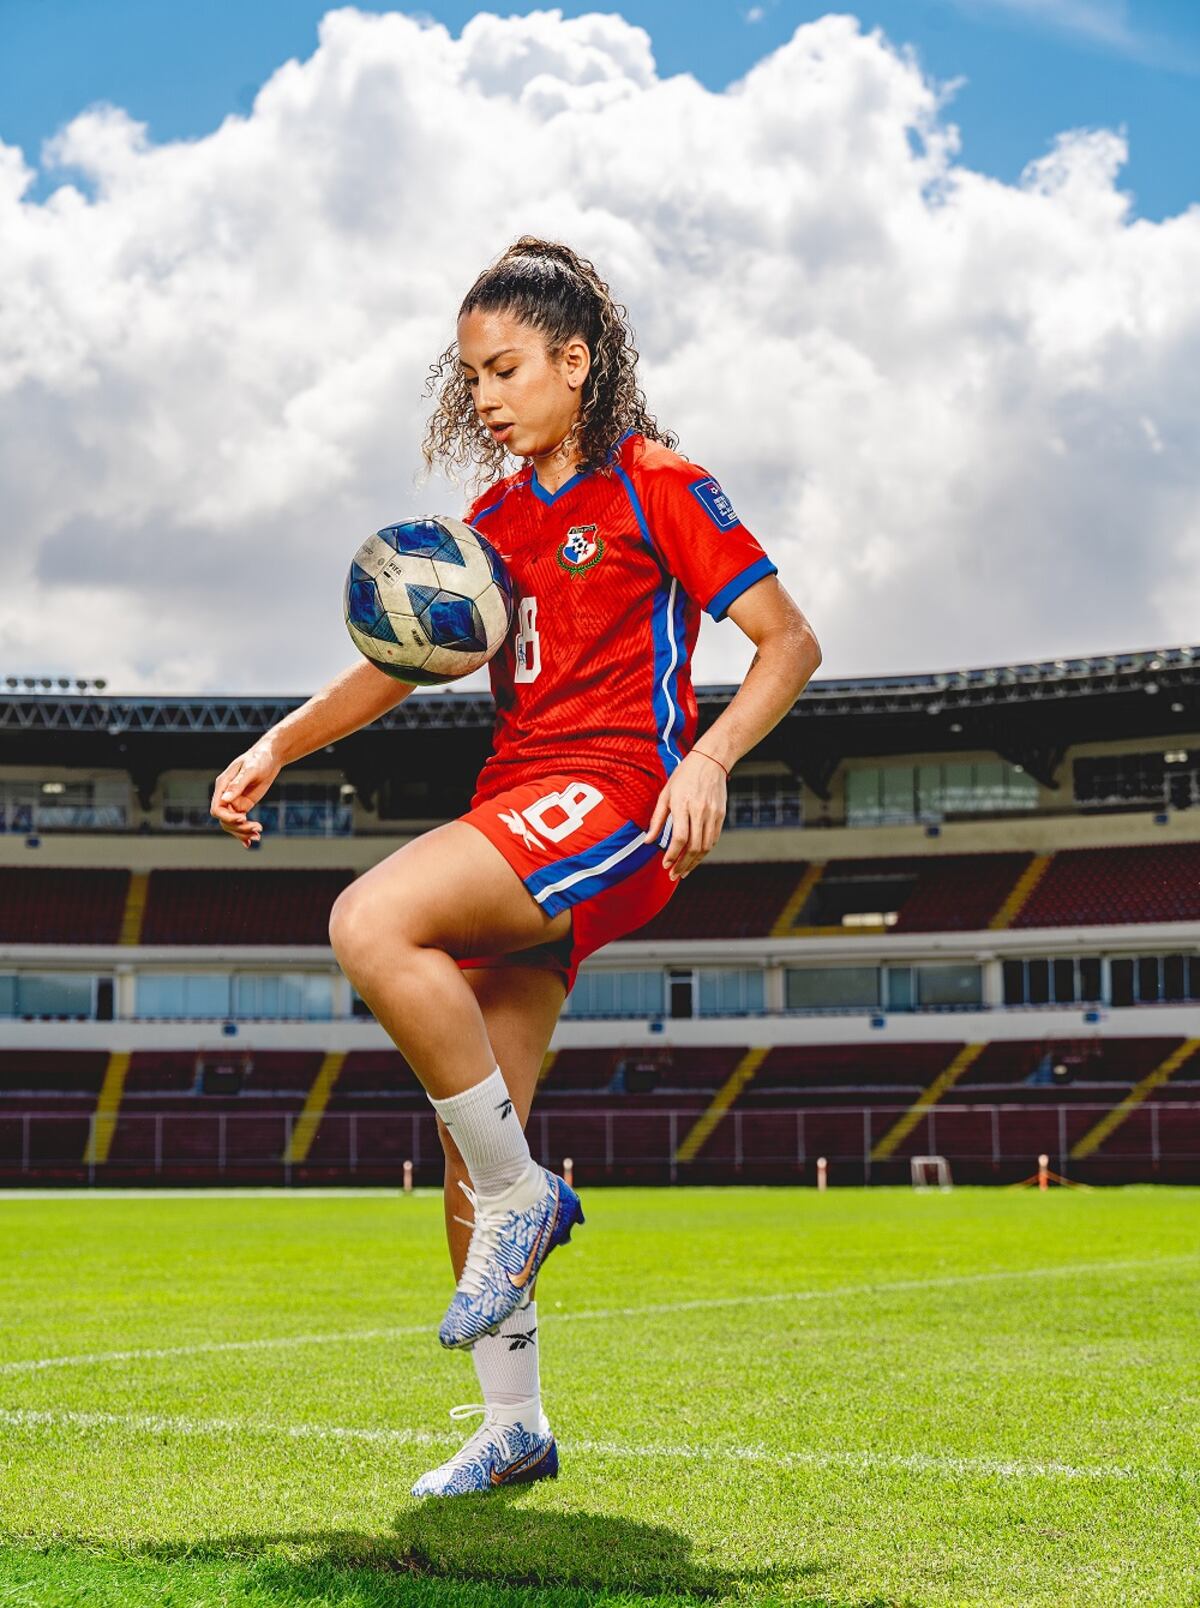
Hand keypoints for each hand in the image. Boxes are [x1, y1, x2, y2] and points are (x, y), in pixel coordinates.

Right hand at [210, 739, 282, 847]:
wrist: (270, 757)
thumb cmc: (259, 758)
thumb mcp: (250, 770)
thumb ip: (237, 785)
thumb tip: (226, 799)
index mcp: (222, 786)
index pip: (216, 809)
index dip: (227, 817)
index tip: (243, 818)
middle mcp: (226, 795)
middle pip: (224, 820)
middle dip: (239, 827)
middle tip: (257, 828)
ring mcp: (234, 801)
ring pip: (232, 824)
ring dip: (243, 832)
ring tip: (258, 834)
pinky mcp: (243, 805)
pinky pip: (240, 822)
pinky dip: (244, 832)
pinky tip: (250, 842)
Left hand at [647, 748, 726, 880]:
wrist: (711, 761)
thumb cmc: (684, 776)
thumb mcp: (665, 794)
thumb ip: (657, 819)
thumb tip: (648, 841)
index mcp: (683, 805)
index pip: (680, 838)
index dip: (672, 855)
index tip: (665, 865)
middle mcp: (700, 811)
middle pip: (694, 847)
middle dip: (683, 865)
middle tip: (674, 875)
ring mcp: (713, 814)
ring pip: (706, 846)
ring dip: (694, 862)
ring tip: (684, 871)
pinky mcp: (721, 815)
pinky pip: (713, 839)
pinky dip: (704, 852)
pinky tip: (695, 858)